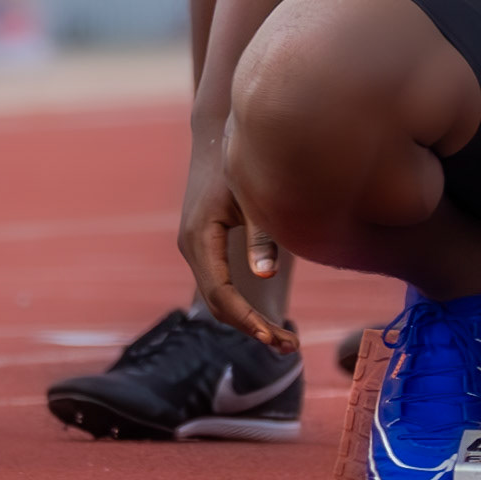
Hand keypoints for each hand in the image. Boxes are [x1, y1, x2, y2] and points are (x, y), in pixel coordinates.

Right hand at [179, 135, 297, 352]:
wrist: (216, 134)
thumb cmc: (237, 162)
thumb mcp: (251, 197)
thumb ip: (260, 235)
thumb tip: (266, 274)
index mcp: (199, 237)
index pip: (219, 293)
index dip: (245, 318)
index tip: (271, 337)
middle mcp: (192, 246)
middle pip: (218, 303)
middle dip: (251, 327)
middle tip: (288, 345)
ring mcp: (197, 247)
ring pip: (219, 298)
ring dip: (248, 321)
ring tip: (285, 339)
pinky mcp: (207, 245)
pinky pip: (221, 285)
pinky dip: (242, 305)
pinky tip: (268, 316)